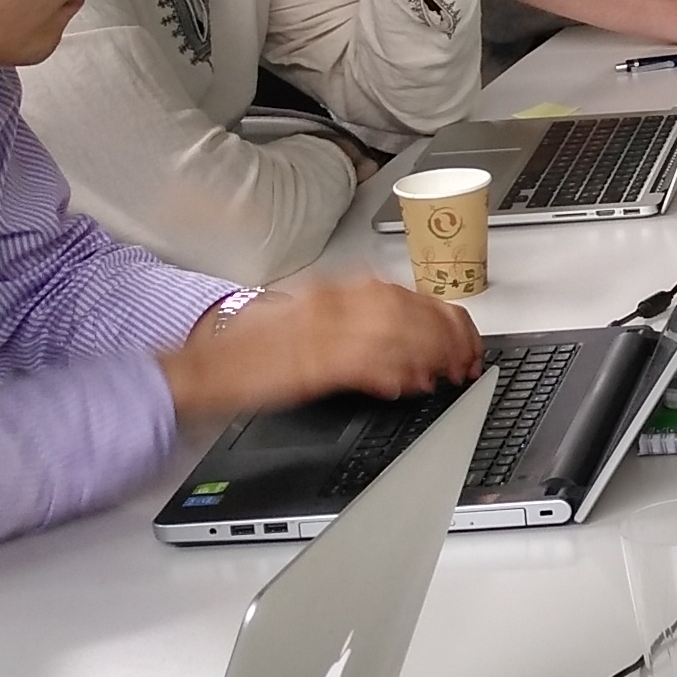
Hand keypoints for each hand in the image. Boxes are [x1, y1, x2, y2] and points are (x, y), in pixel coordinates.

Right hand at [165, 278, 482, 429]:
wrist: (208, 363)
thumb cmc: (258, 348)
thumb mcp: (314, 322)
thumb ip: (359, 324)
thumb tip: (407, 342)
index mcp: (336, 290)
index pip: (408, 295)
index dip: (444, 318)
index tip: (464, 339)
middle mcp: (334, 303)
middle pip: (411, 311)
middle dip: (449, 338)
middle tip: (467, 362)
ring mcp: (324, 332)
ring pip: (398, 335)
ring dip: (432, 356)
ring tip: (449, 374)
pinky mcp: (311, 364)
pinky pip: (366, 365)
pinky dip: (395, 375)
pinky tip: (411, 386)